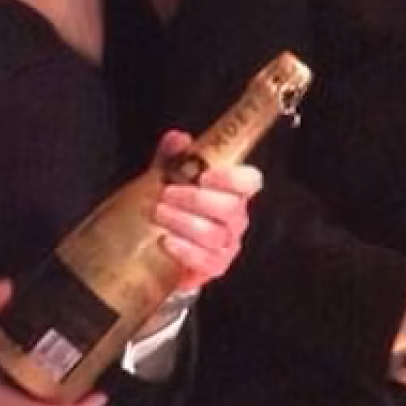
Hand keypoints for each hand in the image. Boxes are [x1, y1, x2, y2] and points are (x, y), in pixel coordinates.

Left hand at [150, 130, 262, 291]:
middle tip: (165, 193)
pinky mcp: (214, 266)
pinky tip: (164, 240)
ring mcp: (227, 244)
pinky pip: (205, 260)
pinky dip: (183, 250)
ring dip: (181, 222)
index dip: (232, 178)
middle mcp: (235, 218)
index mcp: (232, 191)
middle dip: (194, 199)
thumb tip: (178, 139)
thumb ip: (173, 156)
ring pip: (213, 234)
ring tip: (157, 213)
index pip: (250, 181)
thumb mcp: (167, 176)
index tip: (204, 175)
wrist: (155, 246)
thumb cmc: (171, 207)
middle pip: (230, 208)